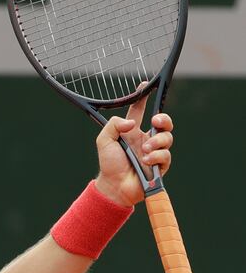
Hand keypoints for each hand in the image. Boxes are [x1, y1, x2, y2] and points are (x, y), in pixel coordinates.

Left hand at [94, 83, 173, 206]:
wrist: (114, 186)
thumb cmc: (109, 164)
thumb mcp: (104, 140)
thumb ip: (114, 125)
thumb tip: (133, 123)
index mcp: (132, 132)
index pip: (139, 111)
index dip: (142, 99)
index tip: (143, 86)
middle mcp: (145, 139)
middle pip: (164, 122)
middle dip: (164, 119)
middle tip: (155, 122)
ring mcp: (154, 152)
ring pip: (167, 138)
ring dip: (156, 142)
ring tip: (144, 151)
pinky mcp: (161, 165)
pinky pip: (166, 155)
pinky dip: (156, 156)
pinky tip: (146, 161)